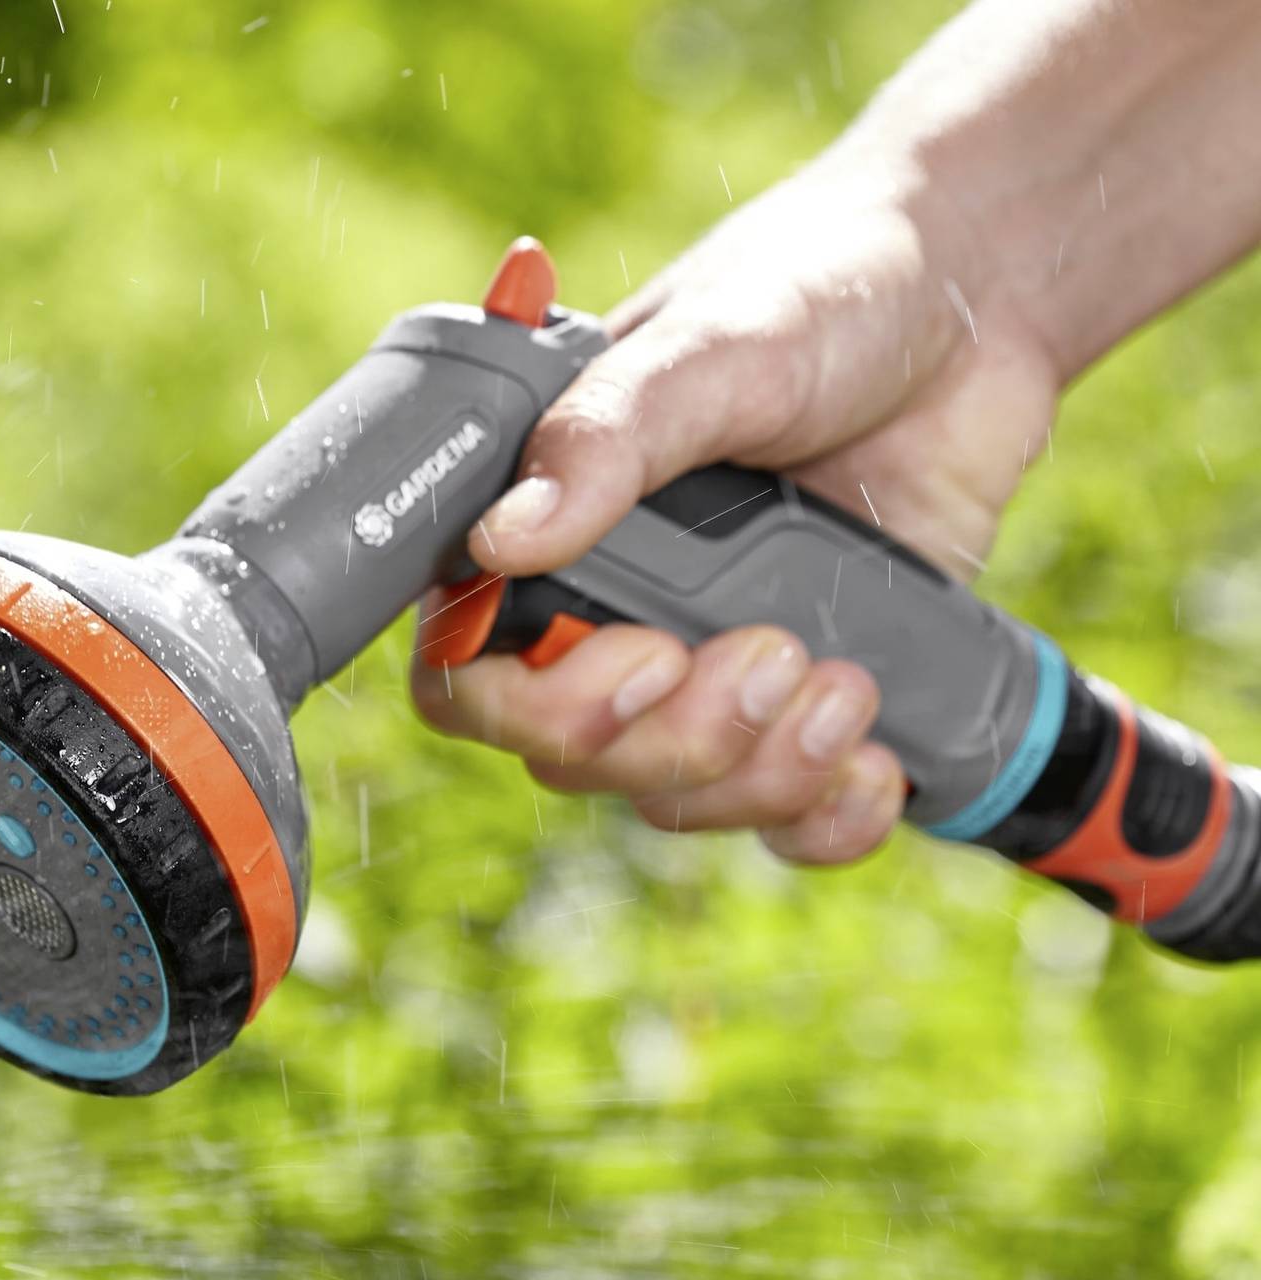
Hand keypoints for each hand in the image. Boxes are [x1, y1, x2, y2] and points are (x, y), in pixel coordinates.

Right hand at [412, 160, 1064, 865]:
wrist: (980, 298)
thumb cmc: (820, 288)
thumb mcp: (713, 346)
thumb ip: (608, 435)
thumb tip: (502, 537)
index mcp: (544, 534)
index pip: (469, 675)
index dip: (537, 707)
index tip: (647, 660)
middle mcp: (607, 614)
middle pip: (579, 760)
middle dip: (681, 742)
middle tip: (778, 653)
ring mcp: (706, 666)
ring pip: (679, 801)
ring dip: (761, 775)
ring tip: (845, 683)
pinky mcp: (804, 700)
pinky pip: (784, 821)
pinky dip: (827, 820)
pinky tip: (878, 766)